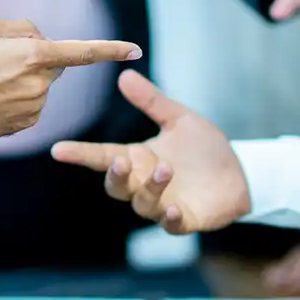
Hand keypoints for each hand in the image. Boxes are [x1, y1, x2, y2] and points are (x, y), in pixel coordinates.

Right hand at [0, 19, 141, 148]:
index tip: (135, 50)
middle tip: (3, 64)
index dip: (111, 50)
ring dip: (26, 83)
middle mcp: (40, 82)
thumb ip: (25, 28)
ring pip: (43, 87)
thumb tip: (44, 40)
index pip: (83, 52)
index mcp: (34, 55)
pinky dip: (19, 101)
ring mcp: (36, 106)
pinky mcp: (28, 123)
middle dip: (39, 62)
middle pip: (55, 67)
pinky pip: (34, 105)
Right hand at [51, 69, 248, 233]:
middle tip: (121, 161)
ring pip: (142, 203)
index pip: (102, 156)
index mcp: (137, 158)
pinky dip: (169, 218)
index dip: (80, 153)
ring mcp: (162, 203)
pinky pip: (170, 224)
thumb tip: (125, 74)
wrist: (240, 171)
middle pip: (116, 186)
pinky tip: (173, 208)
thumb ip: (152, 101)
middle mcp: (143, 183)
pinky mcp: (184, 219)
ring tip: (166, 169)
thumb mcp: (179, 119)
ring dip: (150, 188)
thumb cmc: (204, 148)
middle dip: (115, 176)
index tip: (59, 149)